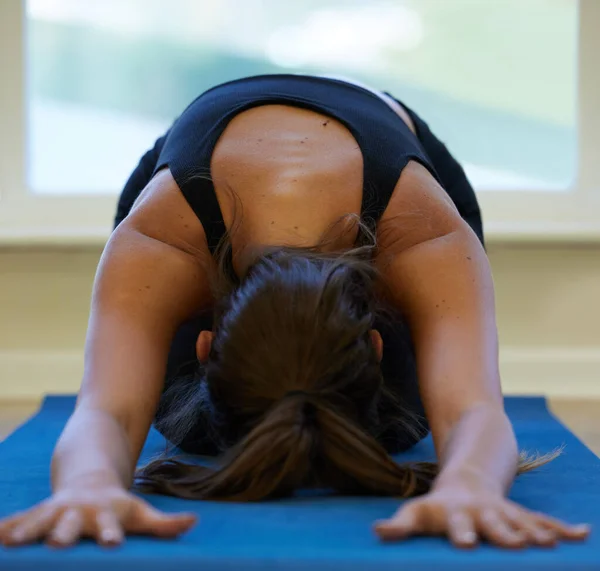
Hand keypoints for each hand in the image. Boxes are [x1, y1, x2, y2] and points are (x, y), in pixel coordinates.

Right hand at [0, 485, 196, 547]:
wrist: (91, 480)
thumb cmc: (119, 507)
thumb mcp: (141, 513)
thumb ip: (165, 524)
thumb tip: (193, 522)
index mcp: (105, 515)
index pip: (110, 528)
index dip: (110, 535)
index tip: (112, 544)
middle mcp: (79, 512)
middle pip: (71, 525)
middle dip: (63, 534)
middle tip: (56, 544)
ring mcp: (57, 511)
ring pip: (39, 520)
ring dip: (26, 529)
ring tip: (11, 541)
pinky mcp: (38, 513)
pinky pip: (19, 519)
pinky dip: (5, 527)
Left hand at [373, 486, 589, 548]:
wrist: (465, 481)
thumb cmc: (437, 507)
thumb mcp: (417, 513)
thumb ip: (400, 525)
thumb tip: (377, 532)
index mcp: (457, 515)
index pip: (458, 525)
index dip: (462, 534)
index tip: (466, 545)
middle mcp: (483, 512)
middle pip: (495, 524)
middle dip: (506, 534)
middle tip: (518, 544)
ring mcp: (505, 512)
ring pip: (523, 522)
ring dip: (538, 532)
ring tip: (552, 544)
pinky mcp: (521, 515)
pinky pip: (544, 521)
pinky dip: (563, 528)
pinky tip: (583, 535)